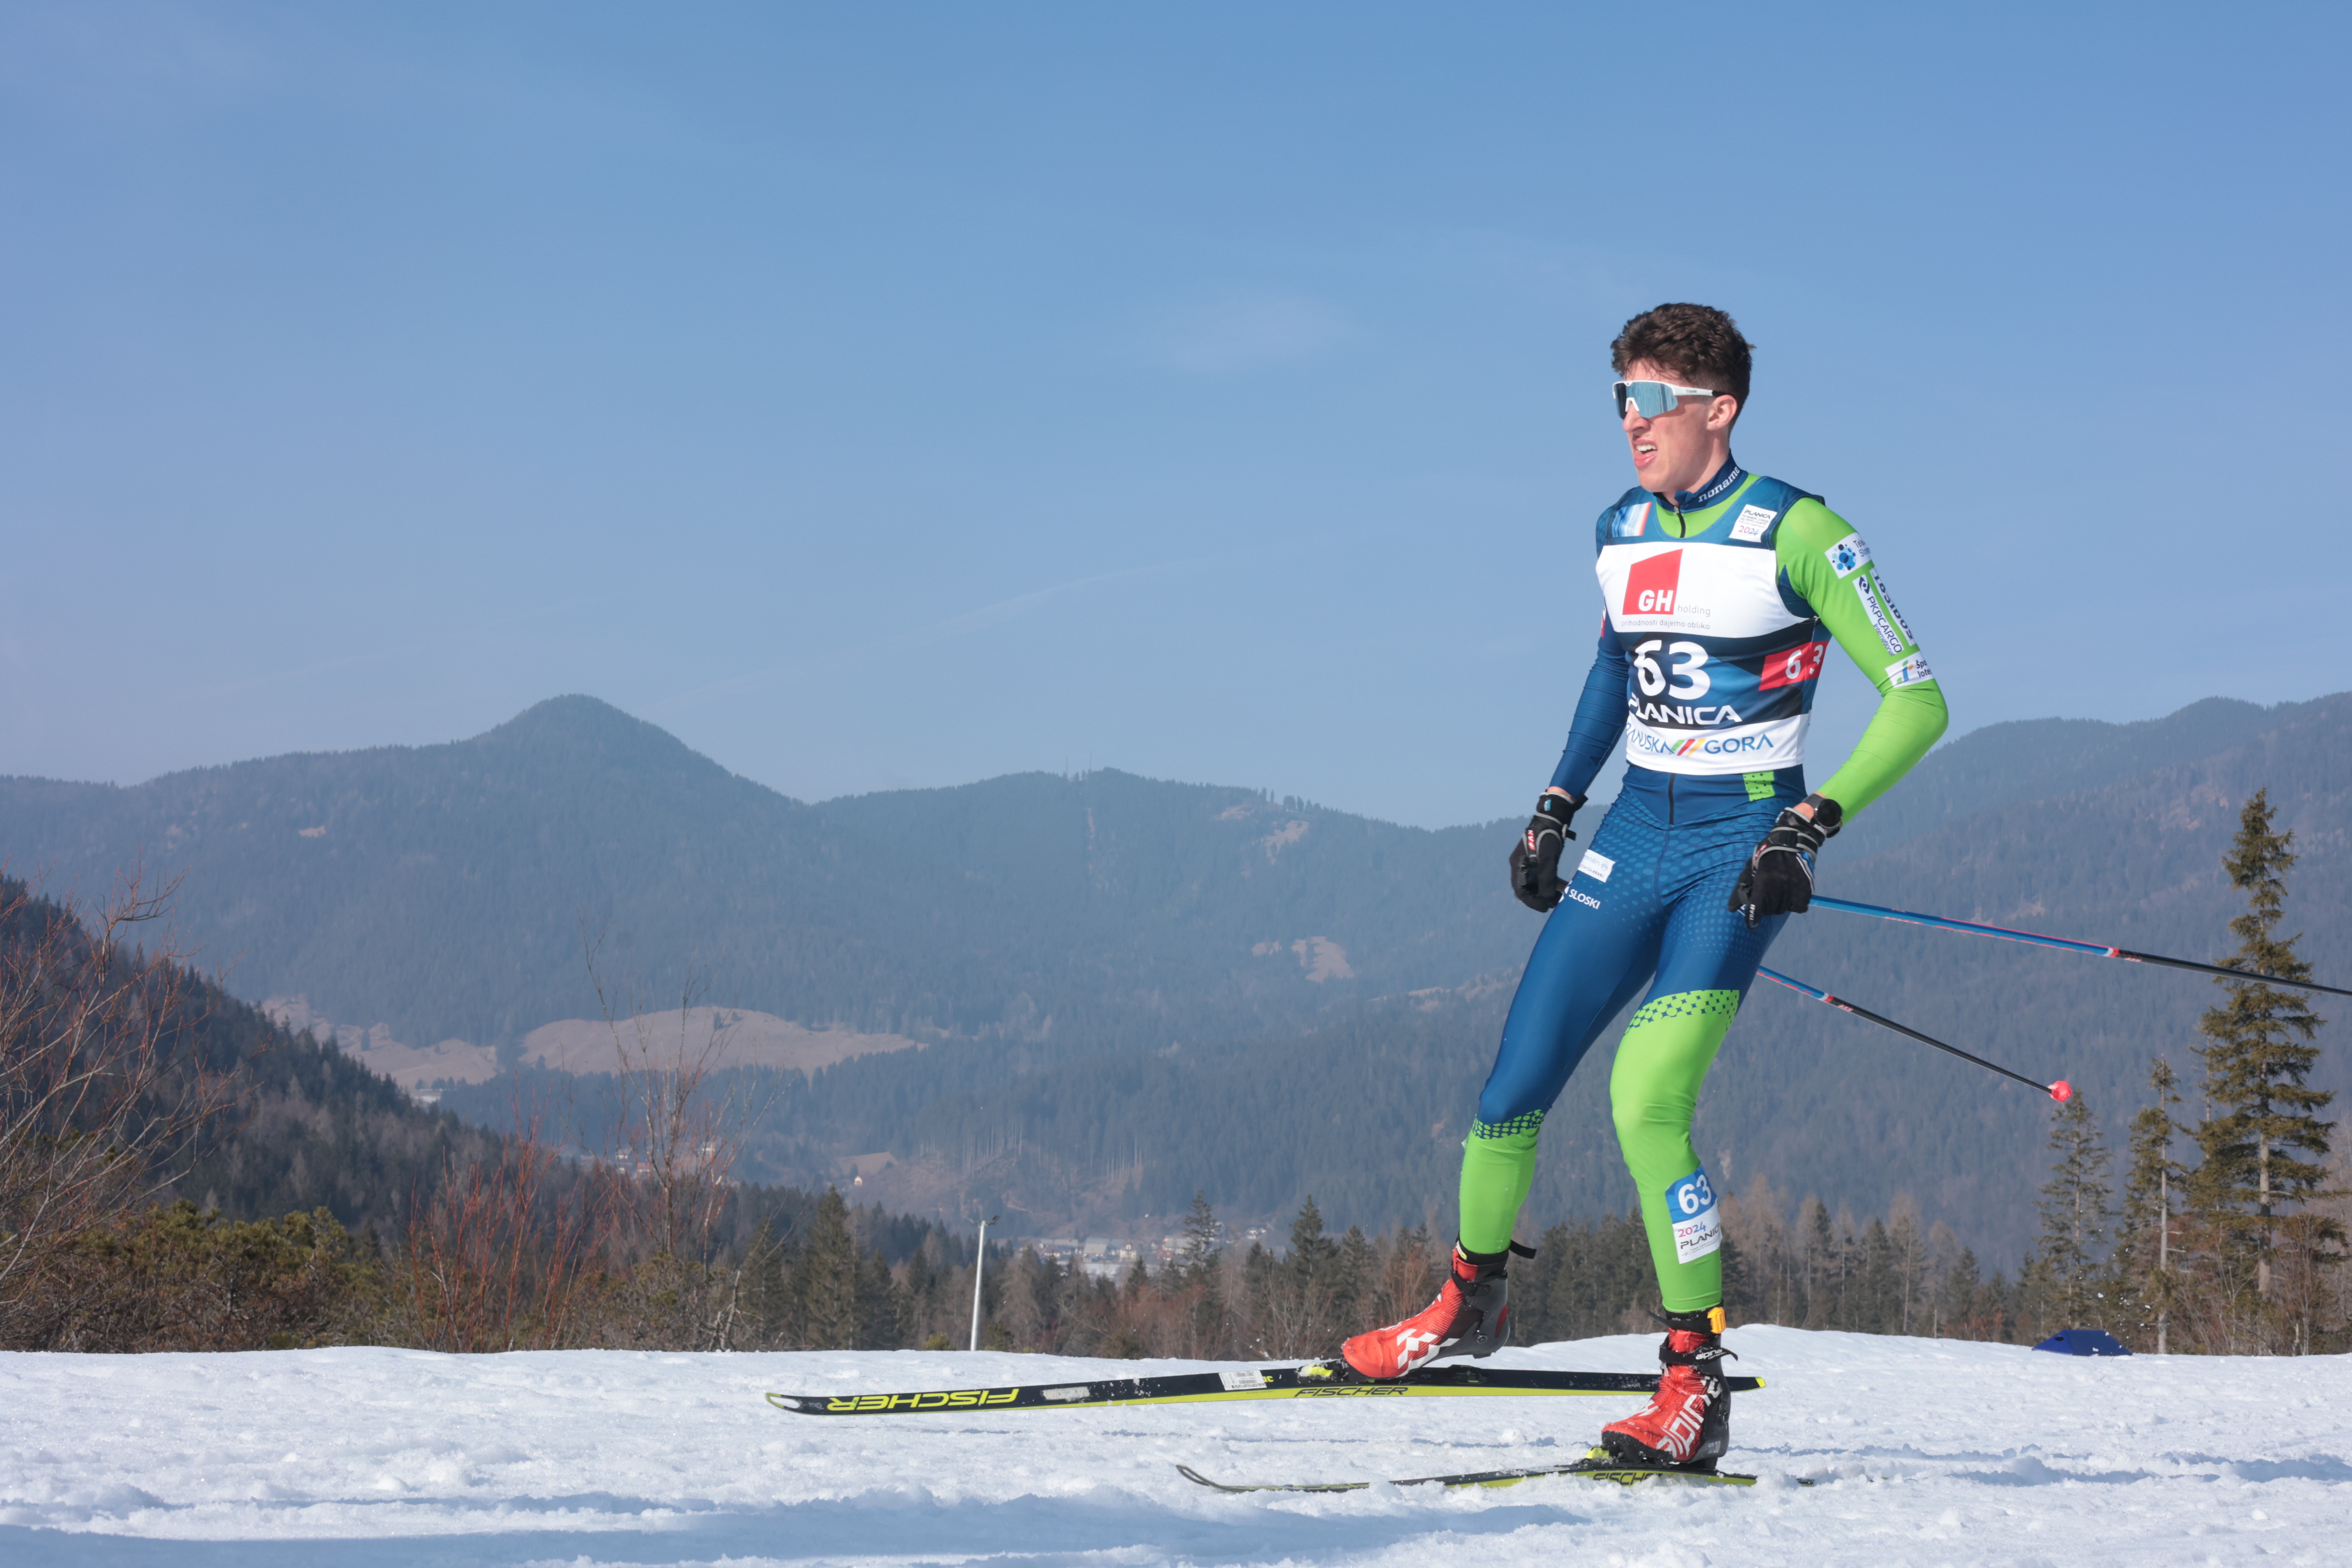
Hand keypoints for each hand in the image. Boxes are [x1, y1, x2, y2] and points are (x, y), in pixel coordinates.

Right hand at [1509, 792, 1583, 911]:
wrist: (1553, 816)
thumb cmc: (1547, 837)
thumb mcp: (1547, 860)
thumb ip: (1546, 880)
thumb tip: (1547, 899)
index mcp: (1517, 865)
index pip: (1520, 891)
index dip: (1532, 902)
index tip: (1545, 908)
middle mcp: (1520, 864)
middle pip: (1526, 888)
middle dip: (1539, 897)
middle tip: (1553, 903)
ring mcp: (1528, 860)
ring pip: (1535, 882)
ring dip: (1546, 890)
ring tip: (1560, 896)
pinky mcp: (1538, 857)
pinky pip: (1542, 874)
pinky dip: (1550, 881)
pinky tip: (1561, 884)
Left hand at [1728, 793, 1843, 927]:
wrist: (1791, 843)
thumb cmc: (1767, 856)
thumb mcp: (1751, 868)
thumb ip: (1741, 888)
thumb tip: (1730, 908)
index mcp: (1763, 880)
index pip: (1757, 907)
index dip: (1753, 919)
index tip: (1751, 926)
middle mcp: (1779, 886)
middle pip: (1770, 910)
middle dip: (1767, 906)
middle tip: (1768, 896)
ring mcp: (1794, 888)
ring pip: (1784, 910)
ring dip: (1780, 905)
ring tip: (1780, 892)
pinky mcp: (1806, 890)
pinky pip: (1799, 908)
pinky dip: (1795, 905)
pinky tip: (1792, 896)